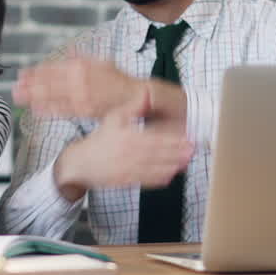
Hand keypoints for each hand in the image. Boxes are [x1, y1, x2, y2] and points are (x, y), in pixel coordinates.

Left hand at [14, 56, 138, 119]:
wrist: (135, 95)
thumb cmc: (118, 79)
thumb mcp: (100, 62)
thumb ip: (82, 57)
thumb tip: (68, 52)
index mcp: (80, 65)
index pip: (52, 68)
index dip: (36, 72)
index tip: (22, 74)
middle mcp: (78, 79)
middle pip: (48, 82)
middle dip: (29, 85)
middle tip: (15, 87)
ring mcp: (80, 95)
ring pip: (52, 96)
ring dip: (33, 96)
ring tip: (19, 97)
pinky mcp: (84, 110)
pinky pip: (63, 110)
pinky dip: (48, 109)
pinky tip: (36, 109)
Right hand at [54, 89, 192, 196]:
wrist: (82, 163)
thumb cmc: (100, 138)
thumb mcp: (113, 117)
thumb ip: (132, 106)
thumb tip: (146, 93)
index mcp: (128, 137)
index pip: (155, 139)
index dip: (173, 139)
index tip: (187, 137)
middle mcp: (129, 155)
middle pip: (159, 154)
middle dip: (178, 153)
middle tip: (193, 150)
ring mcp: (129, 170)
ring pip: (155, 169)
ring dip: (173, 166)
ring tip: (187, 161)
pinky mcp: (128, 181)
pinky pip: (147, 181)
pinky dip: (161, 178)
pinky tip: (172, 174)